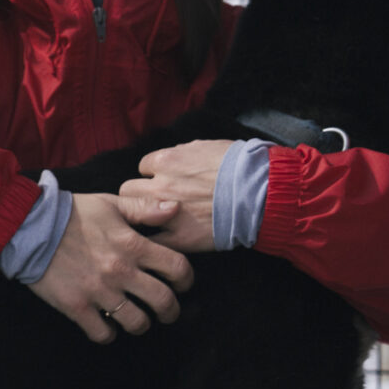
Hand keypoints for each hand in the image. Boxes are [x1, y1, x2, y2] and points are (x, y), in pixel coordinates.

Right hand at [30, 193, 192, 343]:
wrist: (30, 227)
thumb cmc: (73, 213)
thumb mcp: (111, 204)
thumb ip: (145, 209)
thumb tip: (175, 208)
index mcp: (133, 245)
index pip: (177, 268)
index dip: (186, 279)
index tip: (182, 284)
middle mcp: (120, 271)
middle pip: (163, 301)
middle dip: (171, 311)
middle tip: (167, 311)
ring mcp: (99, 292)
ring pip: (137, 323)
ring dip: (141, 324)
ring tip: (137, 319)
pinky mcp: (77, 307)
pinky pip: (103, 333)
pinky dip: (109, 333)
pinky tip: (107, 325)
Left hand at [116, 140, 234, 252]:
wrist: (259, 192)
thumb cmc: (239, 166)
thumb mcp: (208, 147)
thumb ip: (184, 152)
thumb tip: (176, 156)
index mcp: (167, 161)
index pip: (144, 166)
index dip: (153, 174)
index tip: (164, 180)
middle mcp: (160, 186)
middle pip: (129, 189)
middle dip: (139, 194)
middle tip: (153, 201)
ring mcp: (166, 214)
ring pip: (133, 215)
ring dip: (141, 216)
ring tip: (153, 220)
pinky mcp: (178, 238)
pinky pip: (153, 241)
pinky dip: (153, 241)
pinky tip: (159, 242)